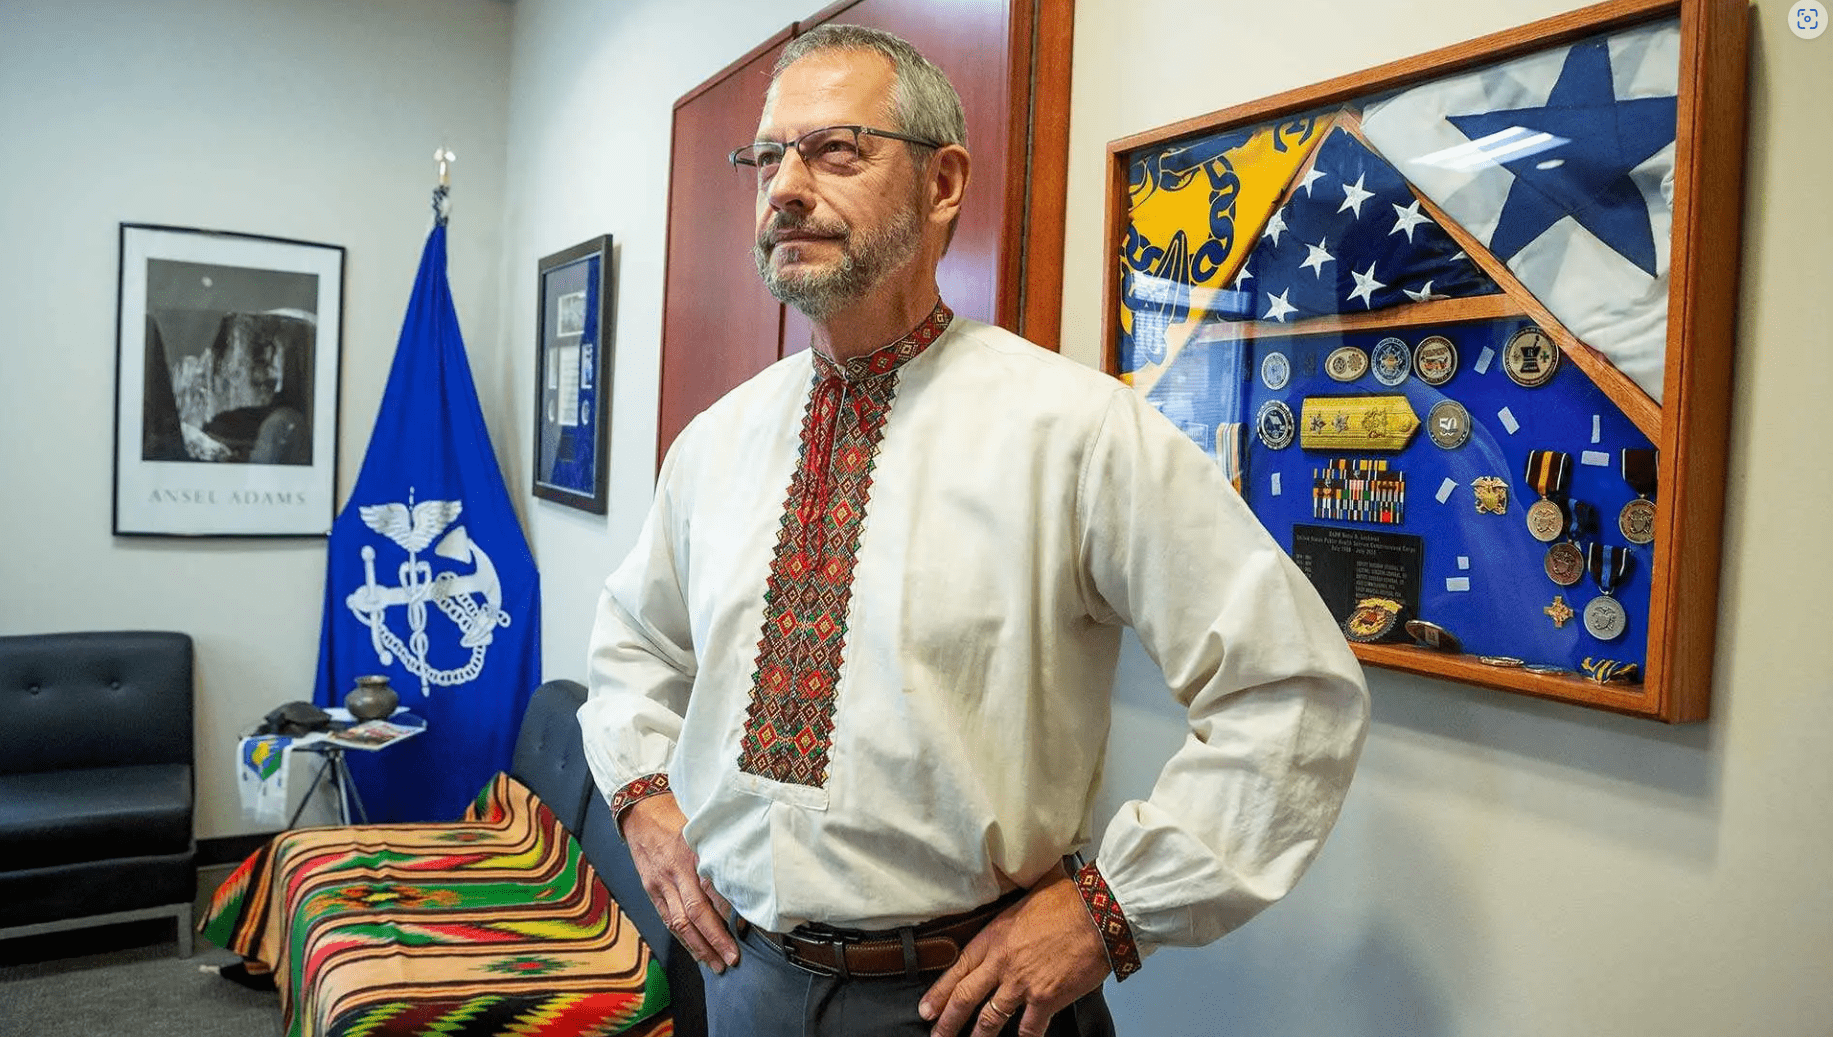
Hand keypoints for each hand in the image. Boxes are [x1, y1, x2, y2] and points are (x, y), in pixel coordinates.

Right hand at [621, 792, 738, 971]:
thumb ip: (721, 849)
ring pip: (680, 922)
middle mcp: (676, 871)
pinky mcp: (652, 890)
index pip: (713, 888)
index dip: (729, 910)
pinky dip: (682, 939)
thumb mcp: (704, 825)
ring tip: (716, 964)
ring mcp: (661, 883)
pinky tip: (695, 951)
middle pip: (696, 912)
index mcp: (694, 852)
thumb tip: (747, 874)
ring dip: (699, 946)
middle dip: (715, 939)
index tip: (747, 927)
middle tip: (732, 958)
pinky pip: (667, 919)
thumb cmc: (678, 815)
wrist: (641, 811)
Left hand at [919, 867, 1111, 1036]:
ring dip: (978, 1036)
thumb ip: (1010, 913)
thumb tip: (1006, 905)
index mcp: (994, 936)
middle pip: (965, 998)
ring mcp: (1022, 984)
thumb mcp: (1026, 897)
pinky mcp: (1046, 999)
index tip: (927, 1008)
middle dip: (947, 1021)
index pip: (958, 969)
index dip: (939, 992)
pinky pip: (1029, 1029)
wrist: (1099, 913)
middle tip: (936, 1035)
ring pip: (991, 1018)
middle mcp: (1002, 963)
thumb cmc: (1069, 900)